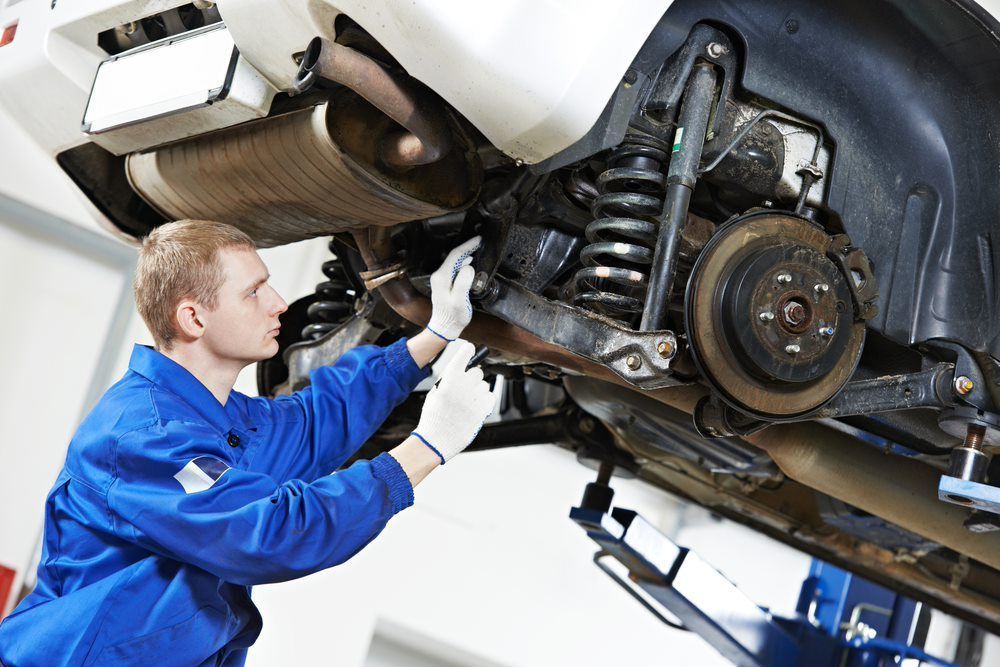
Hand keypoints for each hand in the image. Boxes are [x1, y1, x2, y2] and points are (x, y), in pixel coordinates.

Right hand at [411, 340, 494, 463]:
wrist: (437, 439)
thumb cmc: (434, 416)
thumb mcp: (436, 392)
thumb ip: (449, 379)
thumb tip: (463, 370)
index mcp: (450, 378)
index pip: (465, 353)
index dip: (468, 350)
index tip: (470, 349)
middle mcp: (464, 384)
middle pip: (477, 371)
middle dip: (472, 378)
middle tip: (464, 389)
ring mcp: (475, 397)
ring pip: (484, 385)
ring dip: (478, 391)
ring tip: (466, 404)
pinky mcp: (484, 409)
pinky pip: (491, 396)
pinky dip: (485, 401)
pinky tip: (475, 408)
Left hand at [426, 236, 480, 340]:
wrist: (444, 327)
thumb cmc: (453, 316)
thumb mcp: (459, 300)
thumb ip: (463, 282)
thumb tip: (468, 267)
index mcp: (442, 277)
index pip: (455, 255)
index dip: (467, 246)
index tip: (478, 240)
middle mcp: (439, 276)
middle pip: (454, 256)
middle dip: (467, 248)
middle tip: (480, 242)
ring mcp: (441, 280)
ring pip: (454, 262)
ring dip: (465, 254)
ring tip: (477, 249)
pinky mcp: (445, 284)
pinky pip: (455, 269)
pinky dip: (463, 263)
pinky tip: (470, 263)